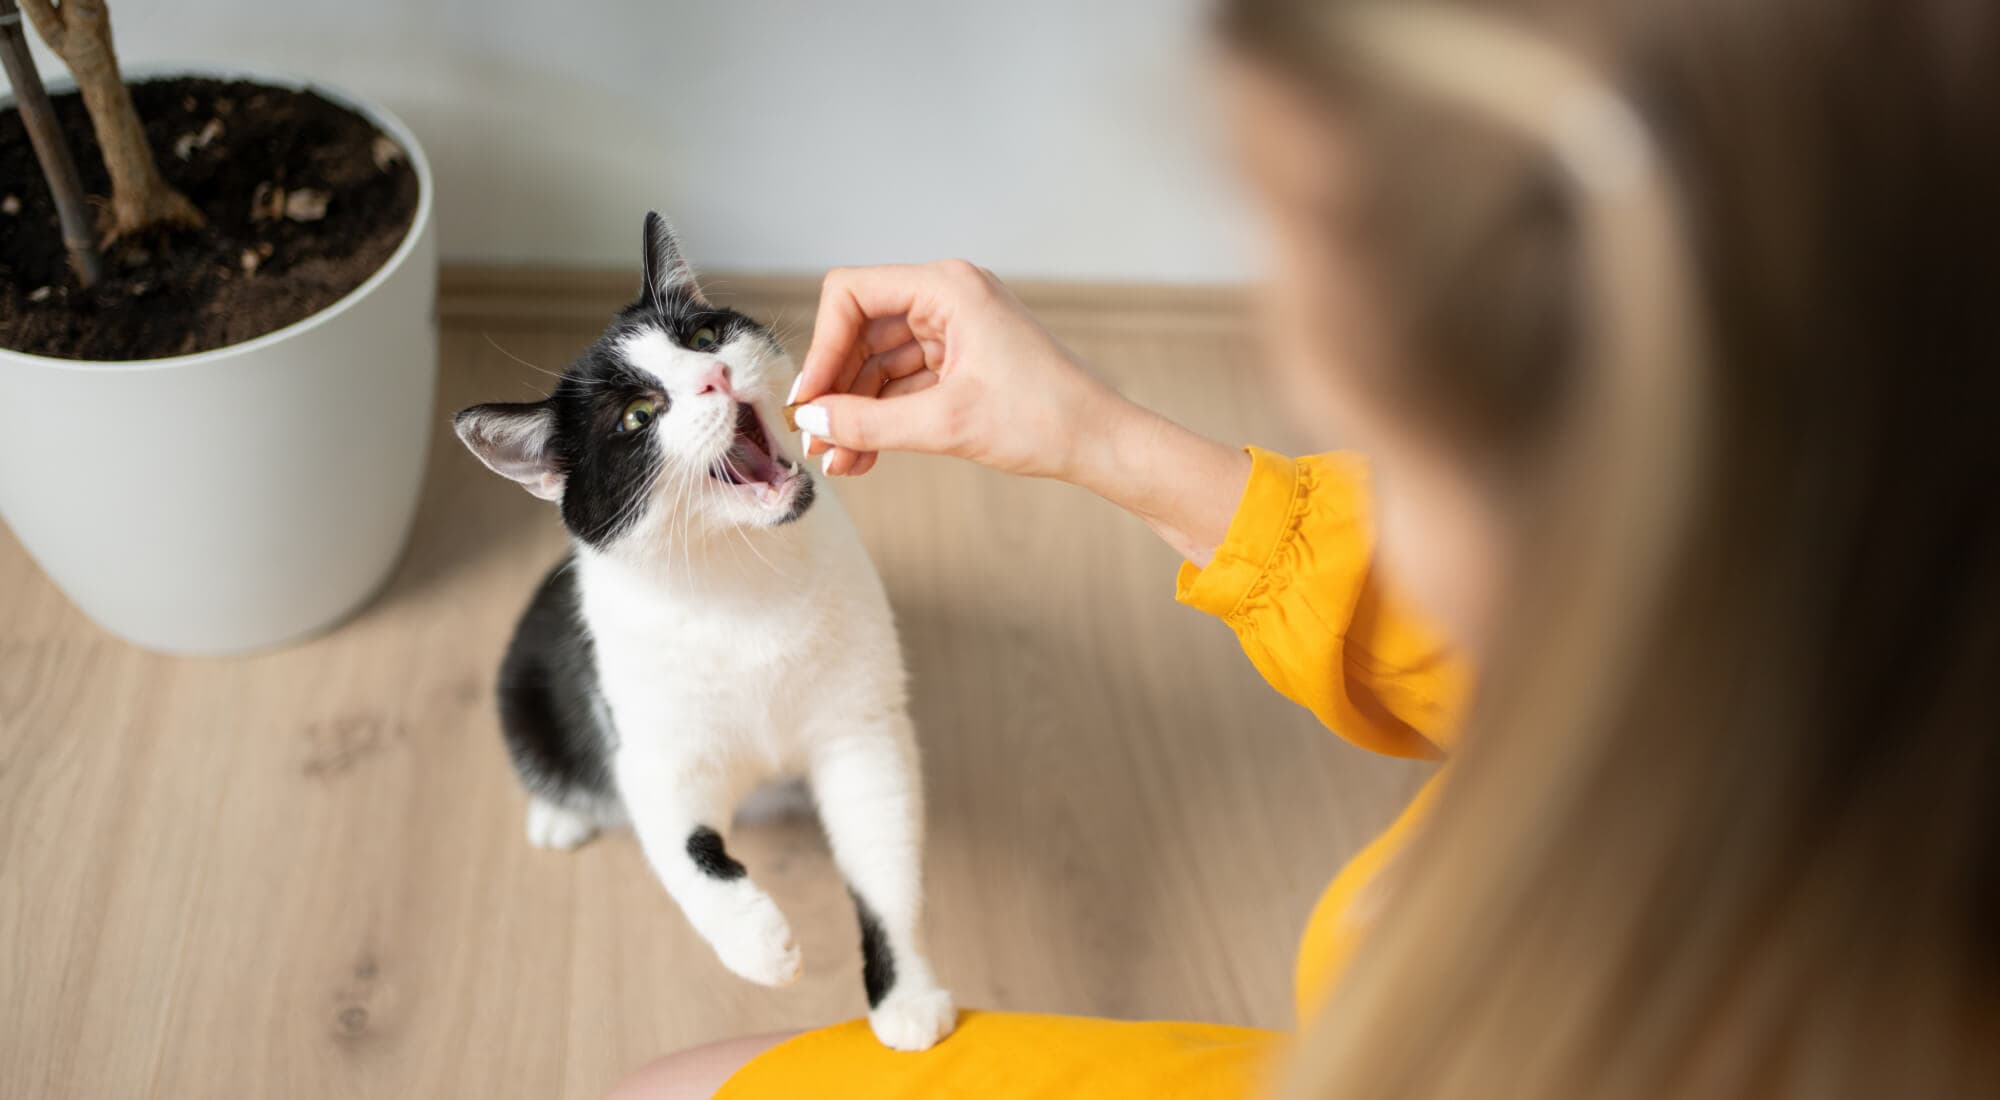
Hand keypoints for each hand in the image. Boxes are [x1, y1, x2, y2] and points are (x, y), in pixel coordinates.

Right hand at [789, 260, 1123, 479]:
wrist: (1101, 444)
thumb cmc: (1043, 420)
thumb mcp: (945, 423)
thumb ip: (869, 421)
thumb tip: (811, 419)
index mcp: (947, 287)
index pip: (852, 294)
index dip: (823, 346)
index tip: (810, 399)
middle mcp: (948, 298)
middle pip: (861, 332)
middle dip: (837, 390)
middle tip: (818, 442)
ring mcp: (955, 329)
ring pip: (879, 364)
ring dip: (856, 412)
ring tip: (839, 463)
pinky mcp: (962, 361)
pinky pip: (904, 383)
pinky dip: (883, 417)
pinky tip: (863, 457)